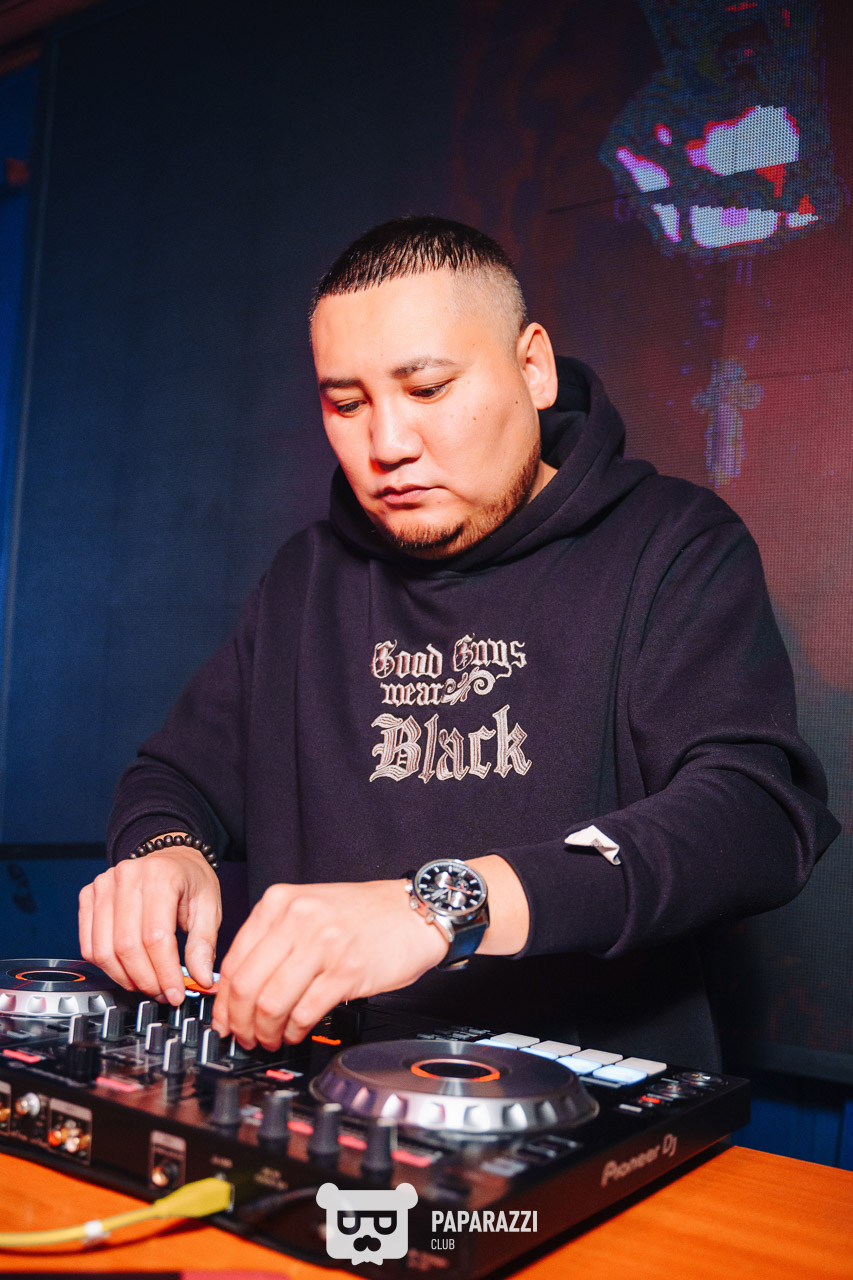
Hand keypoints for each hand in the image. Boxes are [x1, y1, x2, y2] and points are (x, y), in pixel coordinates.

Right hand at [78, 846, 221, 1004]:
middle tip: (163, 993)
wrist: (171, 857)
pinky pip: (88, 944)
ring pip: (103, 950)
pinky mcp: (88, 896)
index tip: (176, 992)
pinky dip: (106, 966)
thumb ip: (203, 944)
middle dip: (146, 980)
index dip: (164, 972)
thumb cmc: (189, 880)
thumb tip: (201, 979)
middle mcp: (127, 876)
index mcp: (161, 876)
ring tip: (146, 984)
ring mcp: (103, 885)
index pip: (156, 937)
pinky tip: (127, 970)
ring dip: (124, 977)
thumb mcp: (209, 907)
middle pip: (126, 946)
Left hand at [212, 879, 447, 1048]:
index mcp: (280, 902)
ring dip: (264, 1031)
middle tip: (242, 1036)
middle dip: (238, 1021)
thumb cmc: (365, 914)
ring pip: (270, 1001)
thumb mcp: (309, 908)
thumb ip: (274, 937)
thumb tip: (240, 984)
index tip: (224, 1018)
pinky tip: (295, 1032)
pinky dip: (294, 1030)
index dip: (222, 1000)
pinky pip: (305, 1011)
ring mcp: (322, 944)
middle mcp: (297, 918)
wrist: (415, 910)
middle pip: (246, 984)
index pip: (234, 960)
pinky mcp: (346, 970)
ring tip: (268, 1038)